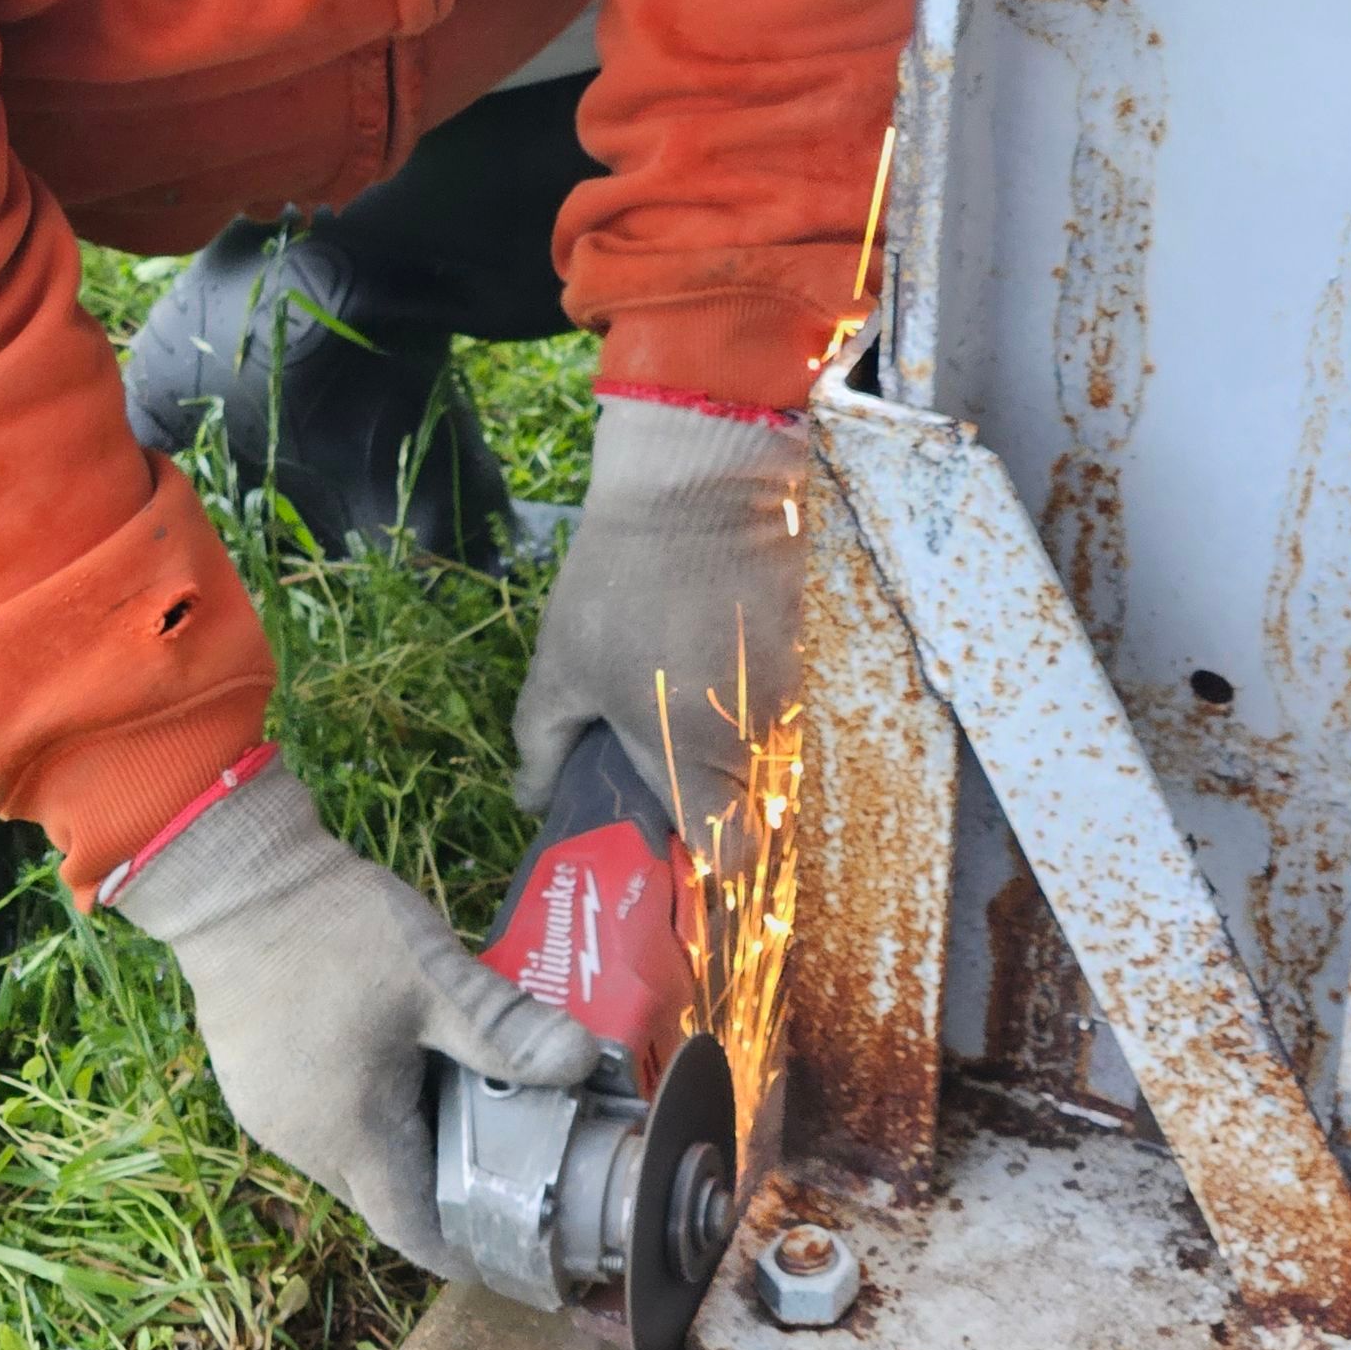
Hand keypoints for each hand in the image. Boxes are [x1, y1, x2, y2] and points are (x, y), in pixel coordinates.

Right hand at [114, 760, 596, 1267]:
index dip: (460, 1250)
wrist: (233, 879)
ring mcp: (265, 1112)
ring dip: (397, 1145)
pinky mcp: (250, 1078)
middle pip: (380, 1195)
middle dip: (438, 1190)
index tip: (507, 1248)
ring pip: (346, 1158)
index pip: (409, 1230)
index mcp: (351, 1133)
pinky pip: (316, 1122)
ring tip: (455, 1103)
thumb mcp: (435, 978)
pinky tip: (394, 1064)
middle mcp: (301, 1142)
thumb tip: (582, 1063)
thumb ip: (506, 1030)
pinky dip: (361, 1114)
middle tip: (501, 1159)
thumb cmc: (335, 931)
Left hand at [513, 394, 806, 836]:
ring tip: (689, 709)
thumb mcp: (561, 665)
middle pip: (756, 817)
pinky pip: (794, 714)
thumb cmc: (621, 580)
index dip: (702, 867)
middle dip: (715, 809)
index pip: (729, 858)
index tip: (670, 847)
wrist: (702, 481)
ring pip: (776, 765)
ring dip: (737, 756)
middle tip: (666, 775)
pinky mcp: (820, 657)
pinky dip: (759, 708)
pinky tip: (719, 669)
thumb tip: (530, 803)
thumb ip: (542, 744)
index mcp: (696, 752)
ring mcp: (801, 698)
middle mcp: (762, 739)